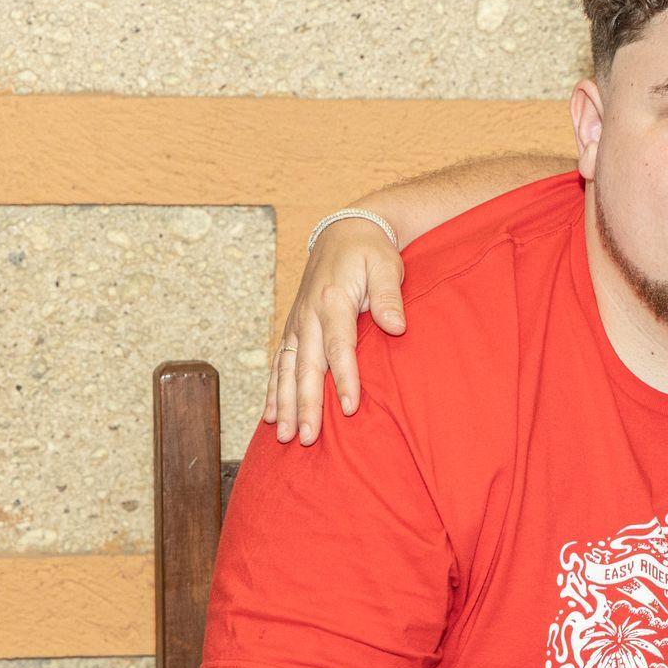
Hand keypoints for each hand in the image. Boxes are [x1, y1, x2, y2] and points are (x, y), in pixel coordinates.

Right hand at [262, 218, 406, 444]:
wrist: (345, 230)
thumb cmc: (371, 251)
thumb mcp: (387, 266)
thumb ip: (388, 296)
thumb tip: (396, 326)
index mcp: (333, 300)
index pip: (339, 347)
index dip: (343, 379)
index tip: (348, 408)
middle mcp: (308, 314)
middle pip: (306, 366)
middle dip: (305, 404)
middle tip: (306, 438)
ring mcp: (297, 322)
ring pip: (286, 369)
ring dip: (284, 404)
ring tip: (284, 436)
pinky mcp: (294, 327)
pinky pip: (279, 363)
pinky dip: (273, 390)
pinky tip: (270, 416)